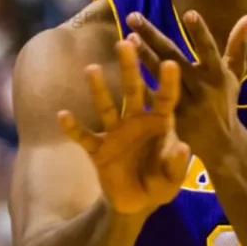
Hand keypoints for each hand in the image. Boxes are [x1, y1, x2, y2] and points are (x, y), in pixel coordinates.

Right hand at [58, 41, 190, 215]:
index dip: (168, 82)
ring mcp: (115, 132)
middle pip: (133, 89)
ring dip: (99, 89)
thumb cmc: (159, 184)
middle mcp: (136, 120)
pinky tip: (63, 115)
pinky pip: (84, 136)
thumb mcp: (172, 180)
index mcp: (159, 123)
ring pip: (106, 106)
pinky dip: (73, 128)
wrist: (135, 203)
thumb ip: (176, 165)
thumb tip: (183, 148)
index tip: (170, 63)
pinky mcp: (97, 148)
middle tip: (124, 43)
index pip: (165, 98)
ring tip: (91, 69)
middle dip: (129, 67)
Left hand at [126, 11, 246, 160]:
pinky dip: (139, 84)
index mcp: (217, 75)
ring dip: (142, 56)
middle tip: (133, 17)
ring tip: (127, 38)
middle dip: (152, 36)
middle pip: (173, 58)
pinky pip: (151, 99)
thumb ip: (237, 46)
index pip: (208, 50)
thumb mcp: (235, 75)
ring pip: (159, 77)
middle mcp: (200, 88)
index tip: (189, 13)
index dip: (200, 33)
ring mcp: (184, 104)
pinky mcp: (170, 119)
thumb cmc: (225, 102)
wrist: (221, 145)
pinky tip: (123, 69)